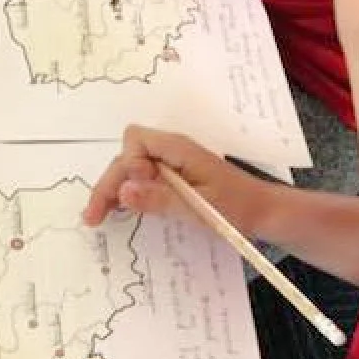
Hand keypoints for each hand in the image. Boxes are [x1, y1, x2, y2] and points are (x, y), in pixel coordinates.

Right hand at [83, 125, 268, 233]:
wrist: (264, 213)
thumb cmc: (237, 209)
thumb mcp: (198, 208)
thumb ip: (160, 198)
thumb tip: (123, 190)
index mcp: (179, 149)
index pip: (136, 140)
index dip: (129, 164)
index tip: (135, 190)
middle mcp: (172, 151)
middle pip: (127, 155)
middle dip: (109, 183)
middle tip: (94, 218)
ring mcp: (172, 164)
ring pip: (131, 168)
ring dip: (114, 189)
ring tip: (99, 218)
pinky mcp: (174, 178)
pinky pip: (144, 179)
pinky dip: (129, 193)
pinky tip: (120, 212)